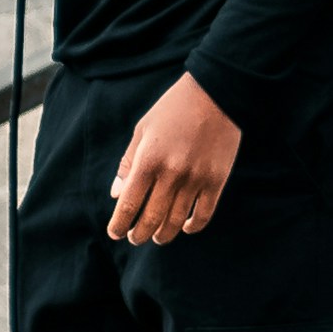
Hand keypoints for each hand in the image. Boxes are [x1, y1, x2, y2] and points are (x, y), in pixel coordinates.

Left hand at [108, 73, 238, 244]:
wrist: (215, 93)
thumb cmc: (173, 109)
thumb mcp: (142, 130)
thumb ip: (128, 163)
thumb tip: (116, 195)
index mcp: (148, 160)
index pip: (129, 204)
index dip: (119, 225)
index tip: (115, 233)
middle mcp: (171, 174)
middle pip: (151, 218)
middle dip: (139, 234)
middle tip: (135, 238)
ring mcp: (195, 179)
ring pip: (176, 221)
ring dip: (163, 235)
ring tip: (157, 237)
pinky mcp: (217, 180)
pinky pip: (203, 214)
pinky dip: (192, 226)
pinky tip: (185, 228)